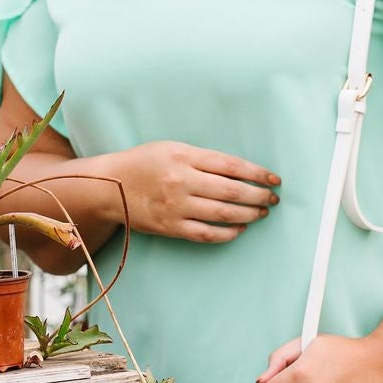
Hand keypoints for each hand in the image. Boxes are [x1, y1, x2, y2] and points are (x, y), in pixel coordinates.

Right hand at [109, 141, 278, 243]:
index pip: (231, 165)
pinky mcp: (170, 227)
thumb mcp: (173, 148)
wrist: (109, 186)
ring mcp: (176, 206)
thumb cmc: (145, 163)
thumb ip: (203, 158)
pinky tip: (240, 228)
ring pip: (223, 213)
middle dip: (258, 195)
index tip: (273, 178)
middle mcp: (181, 180)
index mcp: (184, 156)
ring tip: (261, 212)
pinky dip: (228, 233)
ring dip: (248, 214)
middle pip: (232, 190)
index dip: (257, 173)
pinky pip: (206, 233)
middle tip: (273, 198)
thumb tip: (240, 170)